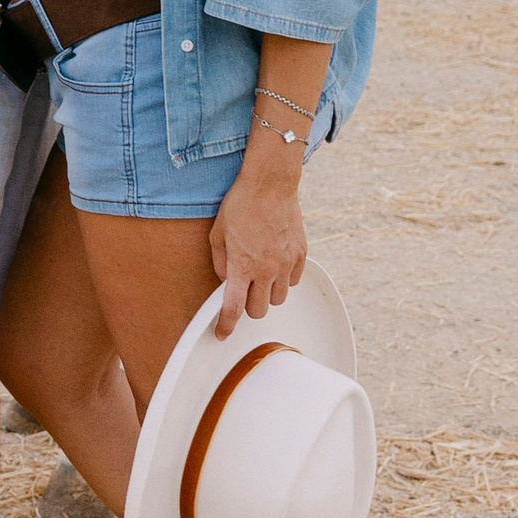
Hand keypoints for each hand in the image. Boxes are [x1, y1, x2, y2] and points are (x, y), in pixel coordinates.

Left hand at [210, 153, 306, 334]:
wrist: (270, 183)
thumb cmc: (240, 204)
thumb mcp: (218, 233)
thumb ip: (220, 262)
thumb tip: (226, 280)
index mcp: (242, 265)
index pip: (234, 308)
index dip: (226, 326)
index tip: (222, 334)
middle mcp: (266, 269)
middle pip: (259, 310)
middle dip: (248, 306)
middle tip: (243, 291)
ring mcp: (286, 263)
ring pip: (278, 299)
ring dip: (267, 294)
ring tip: (260, 275)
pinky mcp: (300, 254)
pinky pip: (293, 281)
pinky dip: (283, 280)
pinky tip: (275, 265)